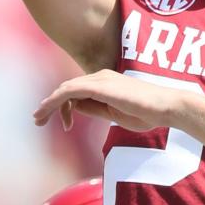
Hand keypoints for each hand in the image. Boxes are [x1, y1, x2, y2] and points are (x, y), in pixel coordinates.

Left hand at [35, 69, 190, 132]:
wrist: (166, 107)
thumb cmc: (147, 113)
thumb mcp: (114, 114)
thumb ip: (95, 109)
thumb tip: (76, 108)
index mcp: (106, 83)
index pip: (77, 92)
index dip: (65, 108)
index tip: (66, 126)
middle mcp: (100, 77)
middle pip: (68, 89)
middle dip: (51, 105)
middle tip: (38, 120)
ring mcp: (99, 80)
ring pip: (65, 89)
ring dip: (48, 104)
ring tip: (37, 119)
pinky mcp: (99, 86)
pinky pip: (69, 91)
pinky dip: (54, 101)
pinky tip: (45, 111)